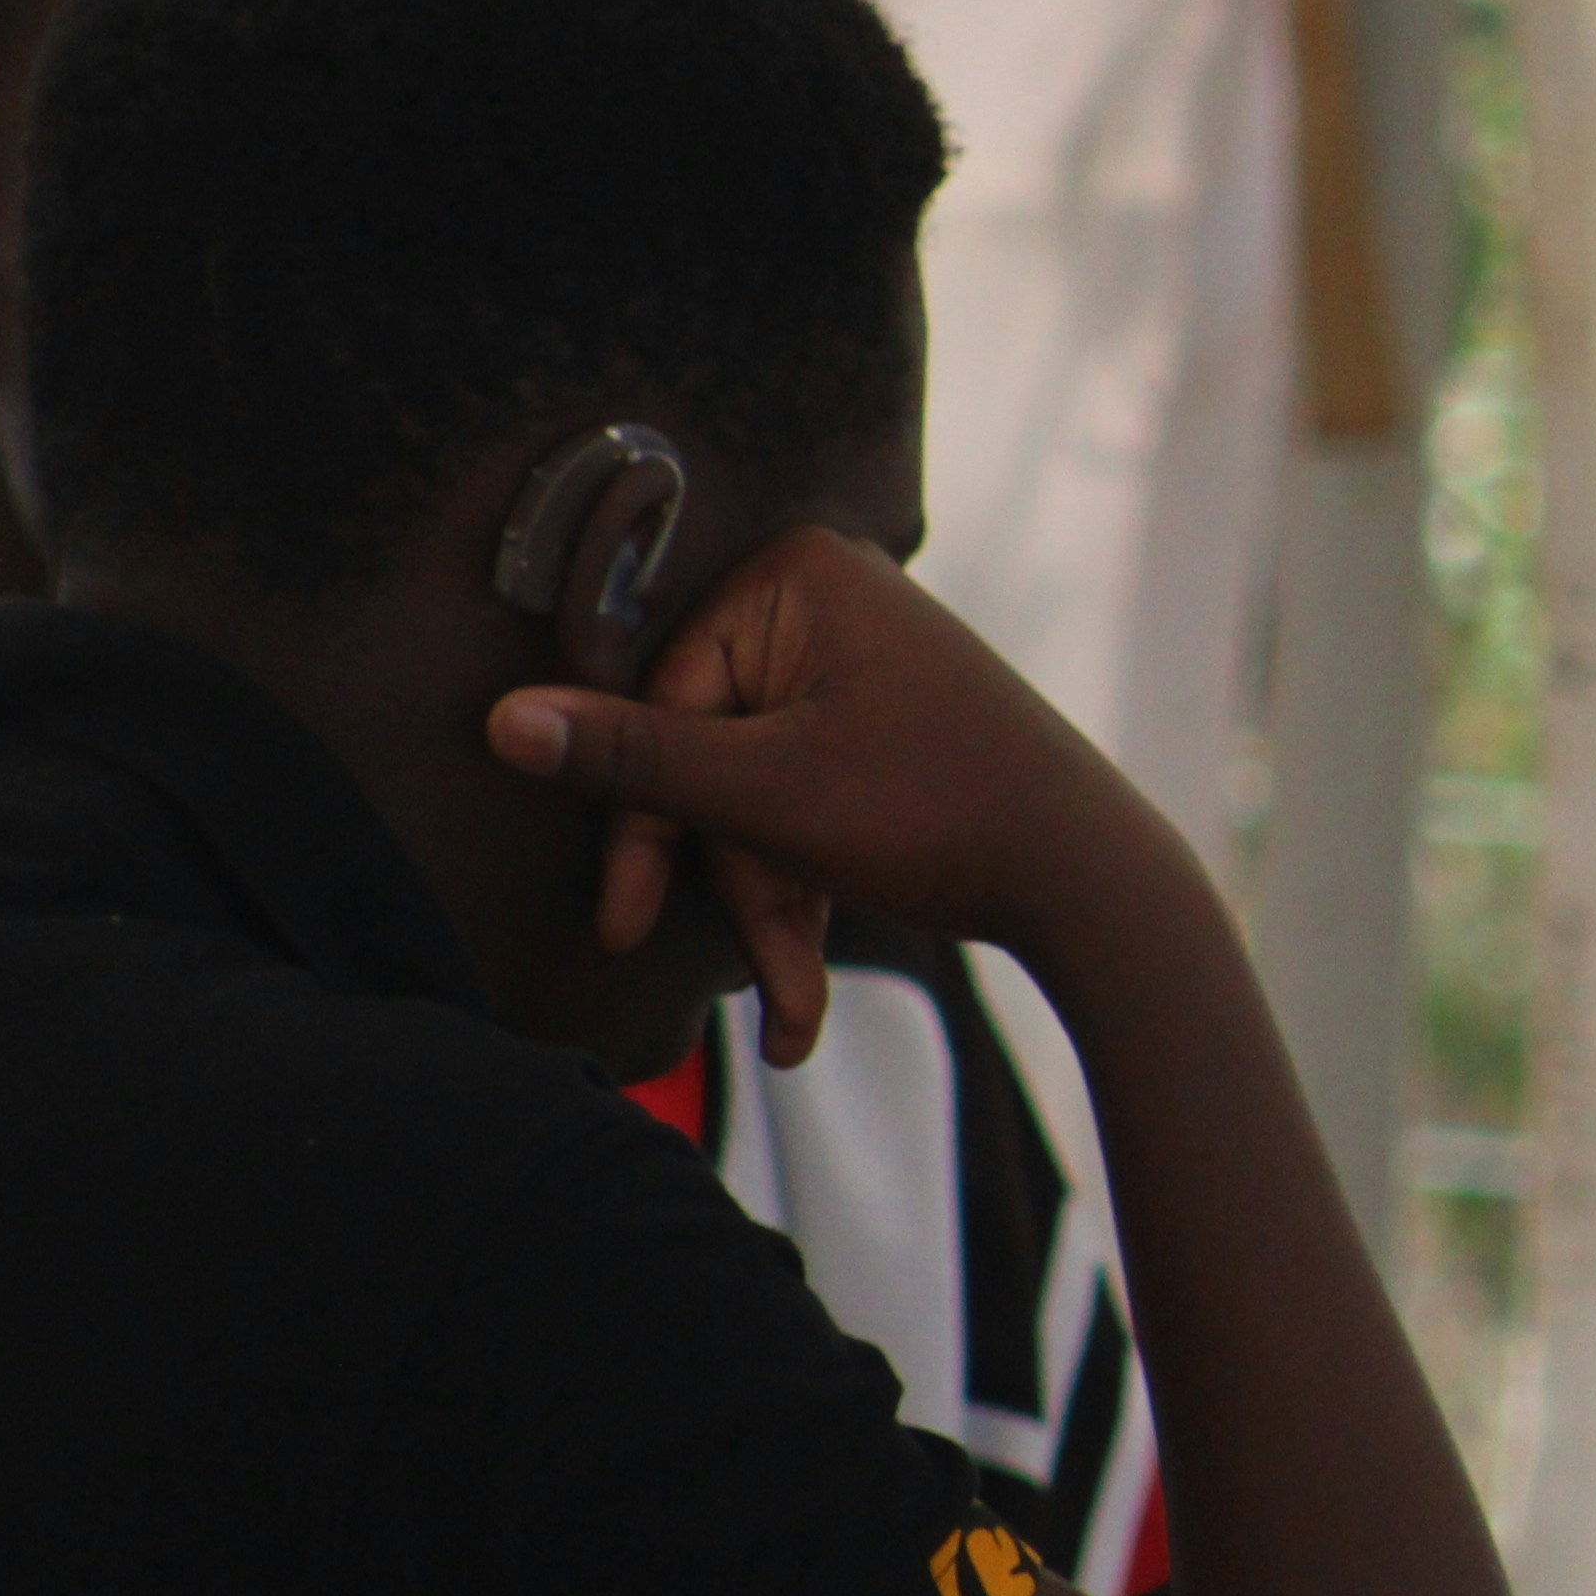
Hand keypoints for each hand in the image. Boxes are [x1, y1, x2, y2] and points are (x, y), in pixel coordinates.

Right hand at [484, 530, 1180, 1061]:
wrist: (1095, 882)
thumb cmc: (939, 813)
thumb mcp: (767, 797)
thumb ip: (631, 760)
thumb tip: (500, 721)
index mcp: (798, 577)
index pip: (663, 701)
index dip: (644, 821)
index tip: (619, 919)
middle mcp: (827, 602)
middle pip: (710, 754)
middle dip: (730, 882)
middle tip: (747, 985)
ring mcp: (859, 666)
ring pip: (758, 797)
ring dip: (770, 910)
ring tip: (796, 1018)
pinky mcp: (882, 728)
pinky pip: (807, 804)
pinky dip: (805, 891)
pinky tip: (803, 1000)